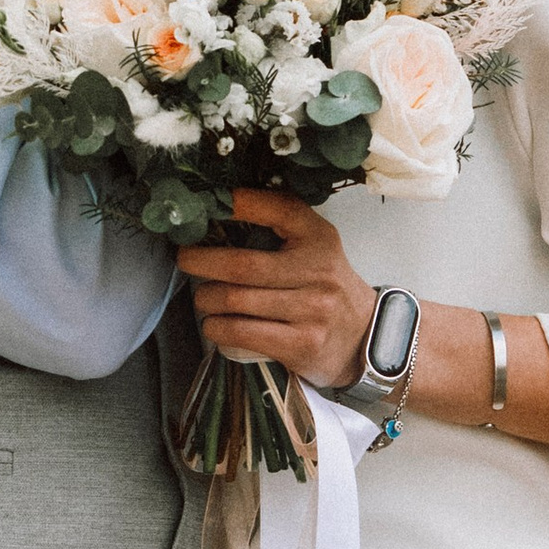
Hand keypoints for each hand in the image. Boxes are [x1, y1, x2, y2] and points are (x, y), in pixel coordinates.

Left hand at [174, 187, 374, 390]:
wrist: (363, 336)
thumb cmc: (324, 284)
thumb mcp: (315, 244)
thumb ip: (279, 222)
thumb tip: (220, 204)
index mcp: (319, 238)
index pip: (280, 210)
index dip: (240, 204)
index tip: (209, 203)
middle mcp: (318, 272)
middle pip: (242, 266)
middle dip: (201, 261)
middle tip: (185, 260)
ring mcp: (311, 312)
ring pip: (235, 301)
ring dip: (206, 299)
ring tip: (204, 298)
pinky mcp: (301, 345)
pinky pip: (241, 334)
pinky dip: (217, 328)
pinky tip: (215, 324)